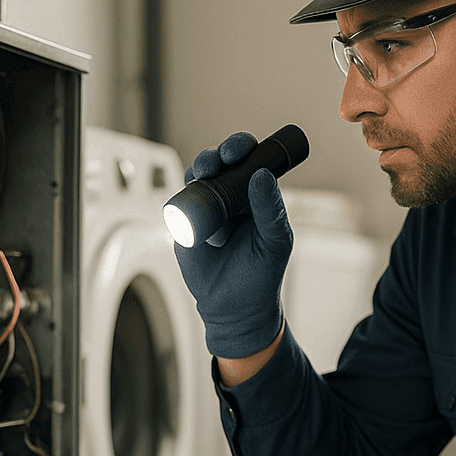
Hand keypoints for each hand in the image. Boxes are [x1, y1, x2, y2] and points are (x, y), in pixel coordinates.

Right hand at [173, 132, 292, 358]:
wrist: (235, 307)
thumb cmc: (262, 273)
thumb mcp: (275, 241)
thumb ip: (271, 210)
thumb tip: (261, 175)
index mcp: (255, 194)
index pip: (249, 160)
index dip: (243, 147)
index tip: (240, 151)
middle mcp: (229, 195)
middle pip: (218, 162)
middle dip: (216, 155)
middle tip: (218, 161)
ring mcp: (205, 208)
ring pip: (196, 178)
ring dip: (198, 170)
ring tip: (205, 177)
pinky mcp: (184, 224)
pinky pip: (179, 204)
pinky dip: (183, 200)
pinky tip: (193, 207)